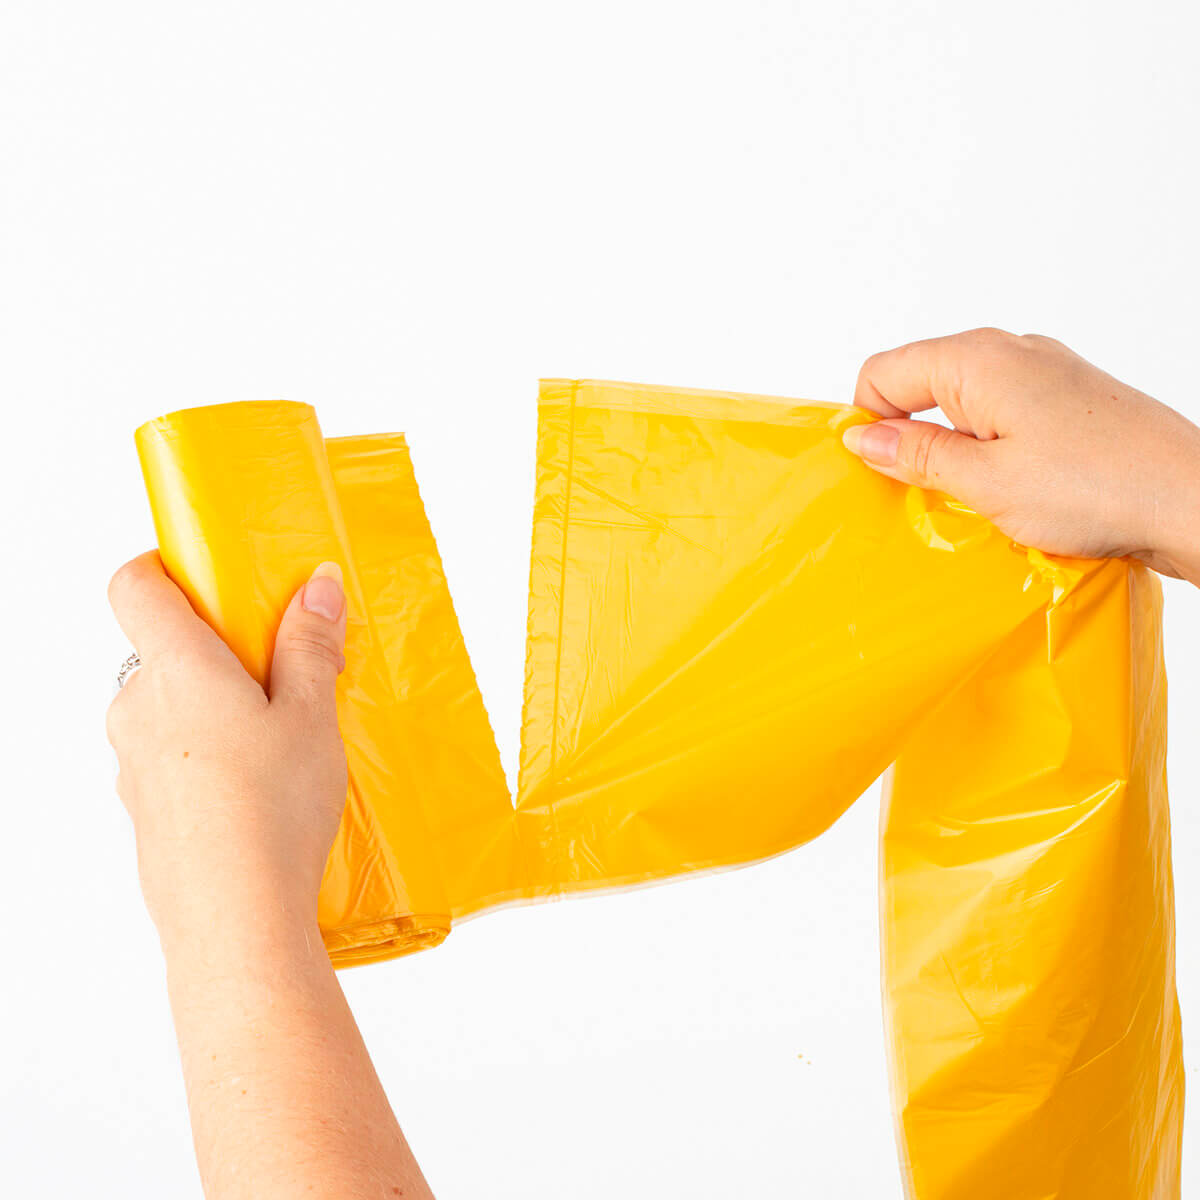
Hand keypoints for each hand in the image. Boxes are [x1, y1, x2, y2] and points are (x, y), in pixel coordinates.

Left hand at [106, 554, 432, 1198]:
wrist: (234, 920)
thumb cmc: (273, 810)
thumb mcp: (312, 715)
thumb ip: (309, 643)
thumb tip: (314, 583)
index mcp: (176, 668)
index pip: (133, 585)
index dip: (162, 565)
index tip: (212, 574)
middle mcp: (137, 707)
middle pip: (158, 647)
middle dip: (214, 648)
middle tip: (278, 669)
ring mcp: (132, 762)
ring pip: (164, 705)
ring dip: (211, 704)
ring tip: (279, 736)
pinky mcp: (143, 807)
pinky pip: (168, 754)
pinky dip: (204, 752)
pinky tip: (259, 787)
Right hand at [842, 328, 1199, 583]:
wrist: (1193, 498)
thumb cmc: (1098, 488)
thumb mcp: (985, 481)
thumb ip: (915, 455)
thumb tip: (861, 438)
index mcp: (977, 358)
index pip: (881, 373)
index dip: (867, 422)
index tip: (878, 474)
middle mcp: (1009, 350)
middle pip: (919, 381)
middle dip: (906, 435)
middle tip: (923, 495)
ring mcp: (1044, 371)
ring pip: (961, 401)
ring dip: (950, 448)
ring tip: (973, 498)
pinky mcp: (1068, 399)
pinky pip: (1000, 414)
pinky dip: (989, 448)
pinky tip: (1010, 490)